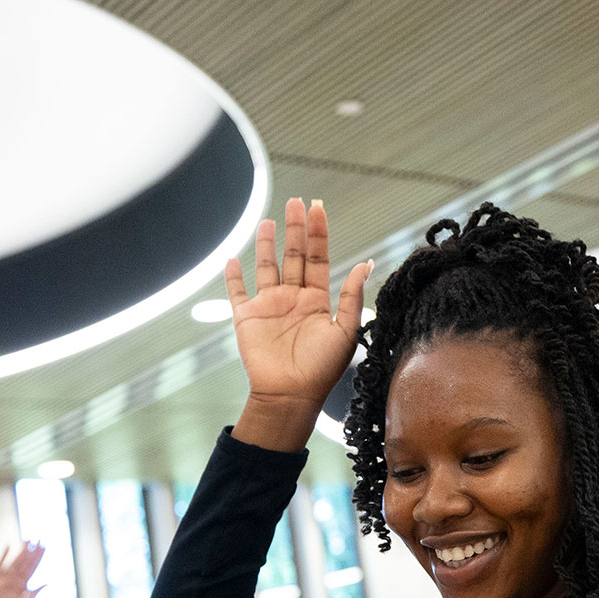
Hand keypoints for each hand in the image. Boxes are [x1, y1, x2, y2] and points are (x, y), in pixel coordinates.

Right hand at [0, 544, 44, 597]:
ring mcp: (4, 579)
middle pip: (25, 563)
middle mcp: (15, 581)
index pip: (33, 569)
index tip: (44, 548)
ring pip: (15, 562)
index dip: (39, 558)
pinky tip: (8, 546)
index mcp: (23, 587)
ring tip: (28, 540)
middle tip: (39, 540)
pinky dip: (3, 556)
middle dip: (32, 552)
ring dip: (21, 551)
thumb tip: (46, 584)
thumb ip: (33, 595)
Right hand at [226, 198, 371, 411]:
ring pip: (267, 267)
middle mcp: (293, 299)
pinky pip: (237, 293)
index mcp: (317, 301)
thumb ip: (352, 296)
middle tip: (297, 202)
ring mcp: (269, 307)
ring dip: (268, 244)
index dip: (318, 233)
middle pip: (293, 256)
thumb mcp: (345, 331)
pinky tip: (232, 259)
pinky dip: (233, 277)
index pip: (318, 258)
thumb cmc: (321, 369)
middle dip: (295, 229)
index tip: (318, 208)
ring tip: (270, 221)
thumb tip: (366, 263)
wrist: (290, 395)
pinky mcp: (246, 318)